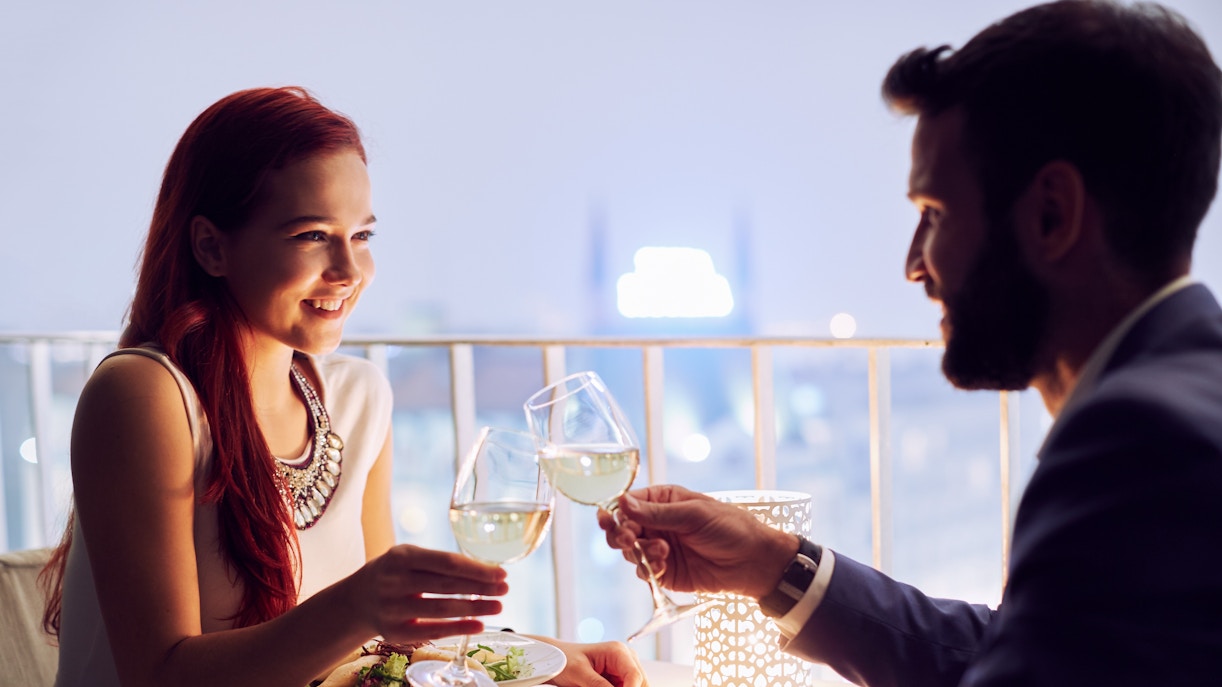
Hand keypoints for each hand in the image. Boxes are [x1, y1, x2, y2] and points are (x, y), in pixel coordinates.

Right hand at [349, 544, 508, 642]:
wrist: (357, 599)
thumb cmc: (395, 573)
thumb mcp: (409, 557)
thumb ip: (440, 562)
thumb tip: (487, 570)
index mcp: (401, 556)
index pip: (446, 562)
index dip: (476, 569)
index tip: (501, 573)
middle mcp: (394, 581)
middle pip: (445, 585)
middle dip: (480, 587)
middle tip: (505, 589)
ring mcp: (392, 608)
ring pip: (440, 609)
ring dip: (473, 609)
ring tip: (497, 606)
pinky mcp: (394, 632)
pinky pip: (431, 631)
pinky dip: (458, 628)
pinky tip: (478, 625)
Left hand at [537, 638, 646, 686]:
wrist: (555, 659)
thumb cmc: (564, 660)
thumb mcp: (580, 674)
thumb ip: (599, 686)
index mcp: (618, 651)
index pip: (635, 676)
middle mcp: (625, 658)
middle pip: (640, 683)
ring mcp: (624, 669)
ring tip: (593, 686)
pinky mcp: (619, 679)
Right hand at [598, 484, 797, 598]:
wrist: (754, 562)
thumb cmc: (730, 527)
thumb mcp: (694, 514)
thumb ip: (657, 513)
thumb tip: (623, 502)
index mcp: (663, 501)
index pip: (629, 503)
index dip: (616, 511)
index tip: (609, 519)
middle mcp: (658, 523)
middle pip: (623, 528)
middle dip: (620, 534)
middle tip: (628, 539)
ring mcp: (660, 548)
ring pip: (630, 551)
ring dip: (638, 552)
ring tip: (661, 552)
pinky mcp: (666, 572)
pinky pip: (644, 571)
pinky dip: (647, 569)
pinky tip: (662, 565)